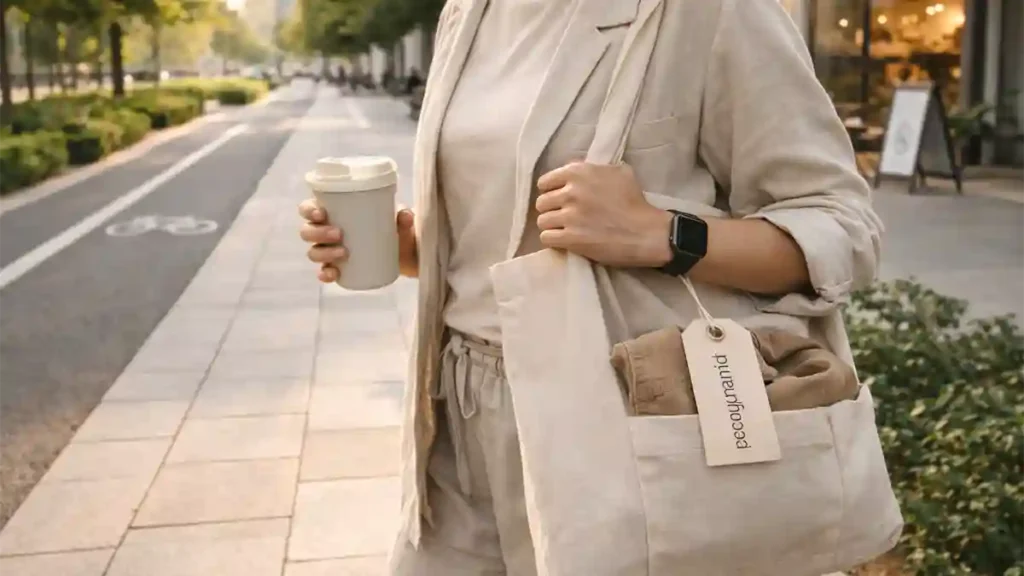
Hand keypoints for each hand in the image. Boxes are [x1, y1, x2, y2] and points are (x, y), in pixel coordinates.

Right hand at [298, 198, 418, 282]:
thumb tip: (405, 215)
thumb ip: (403, 216)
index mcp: (334, 211)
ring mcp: (330, 251)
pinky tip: (332, 273)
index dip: (308, 210)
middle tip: (339, 234)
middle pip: (307, 231)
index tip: (321, 213)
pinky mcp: (338, 268)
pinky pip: (324, 272)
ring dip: (323, 253)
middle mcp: (326, 230)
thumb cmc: (394, 226)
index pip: (309, 208)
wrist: (405, 251)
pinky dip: (325, 274)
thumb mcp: (398, 219)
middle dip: (318, 233)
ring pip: (314, 252)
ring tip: (344, 253)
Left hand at [536, 162, 672, 267]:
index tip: (559, 199)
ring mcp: (570, 216)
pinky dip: (554, 240)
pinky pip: (547, 238)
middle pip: (541, 203)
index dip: (551, 191)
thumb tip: (576, 171)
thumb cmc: (635, 202)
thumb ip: (593, 169)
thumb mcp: (618, 172)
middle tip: (563, 216)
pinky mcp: (571, 239)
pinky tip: (564, 241)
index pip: (545, 181)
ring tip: (564, 230)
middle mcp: (571, 192)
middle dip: (551, 210)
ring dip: (552, 226)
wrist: (646, 232)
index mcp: (579, 173)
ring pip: (542, 221)